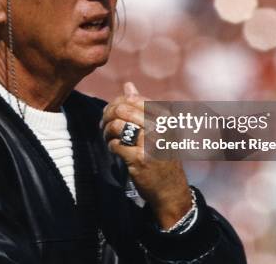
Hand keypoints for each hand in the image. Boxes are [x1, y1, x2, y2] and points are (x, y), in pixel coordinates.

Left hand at [101, 82, 193, 228]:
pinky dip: (111, 146)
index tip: (110, 112)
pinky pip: (115, 145)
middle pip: (123, 110)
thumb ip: (143, 106)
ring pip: (117, 126)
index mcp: (165, 117)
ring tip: (108, 137)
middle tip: (104, 124)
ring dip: (107, 131)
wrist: (171, 190)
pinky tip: (114, 149)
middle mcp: (160, 128)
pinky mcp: (139, 159)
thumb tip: (128, 85)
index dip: (117, 103)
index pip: (134, 99)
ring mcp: (150, 144)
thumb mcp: (159, 129)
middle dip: (108, 115)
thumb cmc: (162, 156)